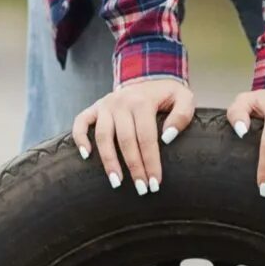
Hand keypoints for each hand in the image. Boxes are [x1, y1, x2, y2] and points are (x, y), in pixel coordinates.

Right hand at [72, 77, 193, 193]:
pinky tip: (86, 156)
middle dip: (134, 167)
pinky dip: (80, 137)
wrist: (149, 76)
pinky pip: (81, 122)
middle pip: (125, 141)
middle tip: (141, 189)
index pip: (147, 138)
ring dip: (108, 161)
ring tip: (116, 182)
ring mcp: (105, 105)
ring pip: (102, 136)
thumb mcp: (184, 97)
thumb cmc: (168, 94)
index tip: (155, 183)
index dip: (151, 162)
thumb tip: (167, 138)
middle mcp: (121, 102)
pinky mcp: (95, 107)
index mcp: (142, 102)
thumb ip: (182, 115)